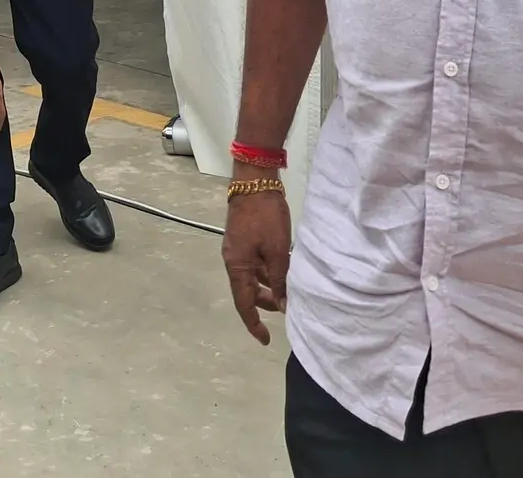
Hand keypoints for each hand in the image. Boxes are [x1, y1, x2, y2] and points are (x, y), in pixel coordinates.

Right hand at [221, 169, 291, 345]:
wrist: (255, 182)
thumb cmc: (266, 217)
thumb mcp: (278, 251)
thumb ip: (280, 279)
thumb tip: (283, 305)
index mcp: (237, 267)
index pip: (243, 304)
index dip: (254, 323)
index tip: (264, 340)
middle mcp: (233, 261)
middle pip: (247, 291)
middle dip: (266, 303)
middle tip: (287, 309)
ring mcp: (238, 249)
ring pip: (253, 277)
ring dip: (268, 286)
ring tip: (289, 289)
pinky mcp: (245, 238)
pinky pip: (255, 264)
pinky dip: (268, 271)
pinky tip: (284, 269)